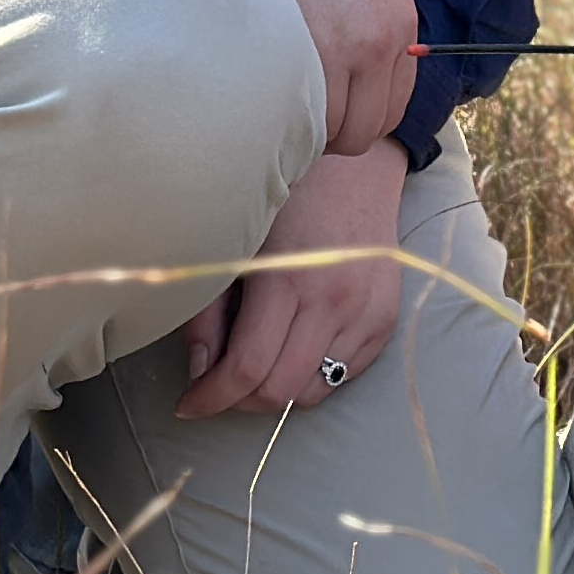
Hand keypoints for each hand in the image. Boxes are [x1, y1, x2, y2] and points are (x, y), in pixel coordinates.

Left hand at [176, 146, 407, 417]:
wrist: (355, 169)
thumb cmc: (286, 199)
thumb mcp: (235, 245)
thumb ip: (209, 312)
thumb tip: (201, 372)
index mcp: (288, 279)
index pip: (247, 369)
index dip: (211, 398)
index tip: (187, 404)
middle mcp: (334, 302)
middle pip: (281, 392)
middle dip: (239, 403)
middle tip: (215, 391)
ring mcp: (366, 314)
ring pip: (315, 392)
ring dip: (277, 394)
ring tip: (252, 374)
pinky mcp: (385, 319)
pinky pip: (345, 374)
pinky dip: (312, 377)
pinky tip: (290, 355)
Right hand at [202, 0, 417, 156]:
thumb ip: (366, 21)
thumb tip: (348, 73)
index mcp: (400, 24)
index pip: (389, 110)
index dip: (352, 116)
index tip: (320, 106)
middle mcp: (380, 41)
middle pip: (360, 132)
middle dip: (326, 131)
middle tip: (289, 108)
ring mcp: (339, 45)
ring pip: (323, 130)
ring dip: (295, 123)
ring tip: (267, 93)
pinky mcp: (296, 41)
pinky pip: (291, 111)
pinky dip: (274, 110)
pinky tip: (254, 82)